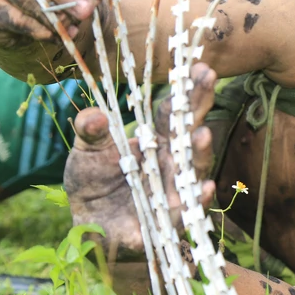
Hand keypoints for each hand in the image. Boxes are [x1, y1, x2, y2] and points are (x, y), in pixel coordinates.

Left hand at [64, 63, 218, 262]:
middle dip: (199, 105)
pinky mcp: (167, 221)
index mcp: (154, 142)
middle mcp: (170, 163)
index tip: (198, 66)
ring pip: (193, 169)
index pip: (172, 112)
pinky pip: (185, 211)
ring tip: (203, 134)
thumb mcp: (86, 153)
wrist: (91, 228)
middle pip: (188, 131)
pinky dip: (195, 201)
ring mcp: (173, 190)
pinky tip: (203, 188)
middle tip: (208, 77)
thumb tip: (95, 114)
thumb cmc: (94, 184)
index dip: (184, 90)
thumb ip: (90, 132)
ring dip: (200, 153)